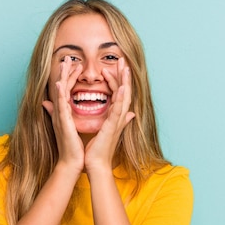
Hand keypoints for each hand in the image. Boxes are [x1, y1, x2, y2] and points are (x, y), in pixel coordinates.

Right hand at [42, 57, 84, 173]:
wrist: (73, 162)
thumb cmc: (76, 148)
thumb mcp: (76, 129)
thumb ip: (76, 119)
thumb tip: (77, 114)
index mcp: (66, 113)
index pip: (69, 91)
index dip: (72, 77)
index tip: (76, 65)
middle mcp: (61, 113)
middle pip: (62, 87)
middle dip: (65, 72)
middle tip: (68, 57)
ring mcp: (61, 117)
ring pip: (60, 92)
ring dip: (63, 77)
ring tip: (65, 63)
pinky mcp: (62, 123)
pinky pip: (60, 106)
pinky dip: (59, 94)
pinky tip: (58, 83)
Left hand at [84, 57, 134, 172]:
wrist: (95, 164)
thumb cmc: (97, 150)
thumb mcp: (103, 130)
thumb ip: (112, 120)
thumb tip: (129, 114)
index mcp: (114, 117)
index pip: (117, 94)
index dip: (117, 79)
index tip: (114, 66)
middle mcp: (118, 117)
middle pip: (123, 92)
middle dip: (123, 75)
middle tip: (123, 59)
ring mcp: (117, 121)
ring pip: (123, 97)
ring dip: (125, 81)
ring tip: (125, 66)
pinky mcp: (112, 127)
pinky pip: (118, 110)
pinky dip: (122, 98)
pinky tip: (124, 86)